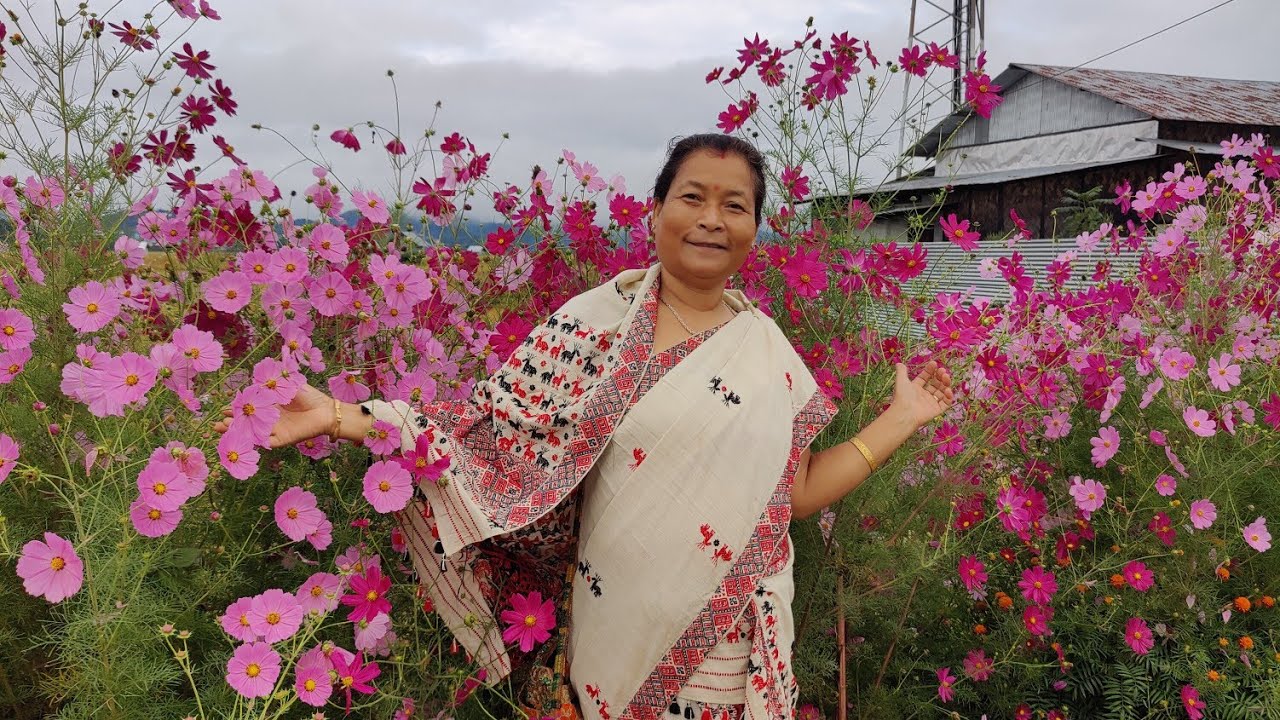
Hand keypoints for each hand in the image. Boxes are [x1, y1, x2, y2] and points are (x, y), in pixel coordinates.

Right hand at [212, 382, 334, 448]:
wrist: (327, 411)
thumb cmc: (309, 396)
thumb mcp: (288, 385)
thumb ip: (273, 384)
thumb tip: (255, 381)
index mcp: (270, 406)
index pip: (248, 408)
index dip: (236, 409)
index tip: (224, 408)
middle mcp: (270, 419)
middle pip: (246, 423)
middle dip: (231, 423)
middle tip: (217, 423)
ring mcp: (275, 430)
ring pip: (252, 433)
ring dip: (238, 432)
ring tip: (222, 429)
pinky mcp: (283, 439)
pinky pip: (266, 442)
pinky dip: (255, 441)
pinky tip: (243, 438)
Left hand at [889, 360, 956, 430]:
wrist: (905, 413)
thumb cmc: (903, 396)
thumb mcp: (901, 381)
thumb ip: (901, 371)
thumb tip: (899, 363)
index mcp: (916, 388)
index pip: (925, 378)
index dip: (930, 370)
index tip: (934, 363)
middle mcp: (924, 395)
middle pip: (935, 384)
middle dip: (940, 376)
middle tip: (942, 370)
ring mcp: (931, 403)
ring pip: (942, 392)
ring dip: (945, 383)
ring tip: (946, 377)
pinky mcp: (937, 410)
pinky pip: (946, 403)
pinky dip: (949, 396)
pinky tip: (948, 389)